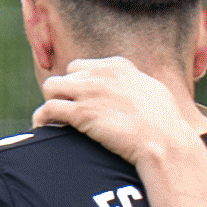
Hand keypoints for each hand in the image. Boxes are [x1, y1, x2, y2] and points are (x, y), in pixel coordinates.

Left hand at [33, 56, 206, 193]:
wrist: (164, 140)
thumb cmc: (165, 123)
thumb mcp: (152, 91)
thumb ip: (135, 85)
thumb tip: (135, 89)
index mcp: (117, 66)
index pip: (82, 66)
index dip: (78, 84)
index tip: (80, 100)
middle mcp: (101, 74)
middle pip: (66, 76)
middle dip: (65, 94)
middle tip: (67, 114)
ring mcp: (89, 92)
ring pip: (51, 87)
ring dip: (51, 102)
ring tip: (52, 120)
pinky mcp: (81, 113)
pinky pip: (48, 109)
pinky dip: (42, 118)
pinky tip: (43, 128)